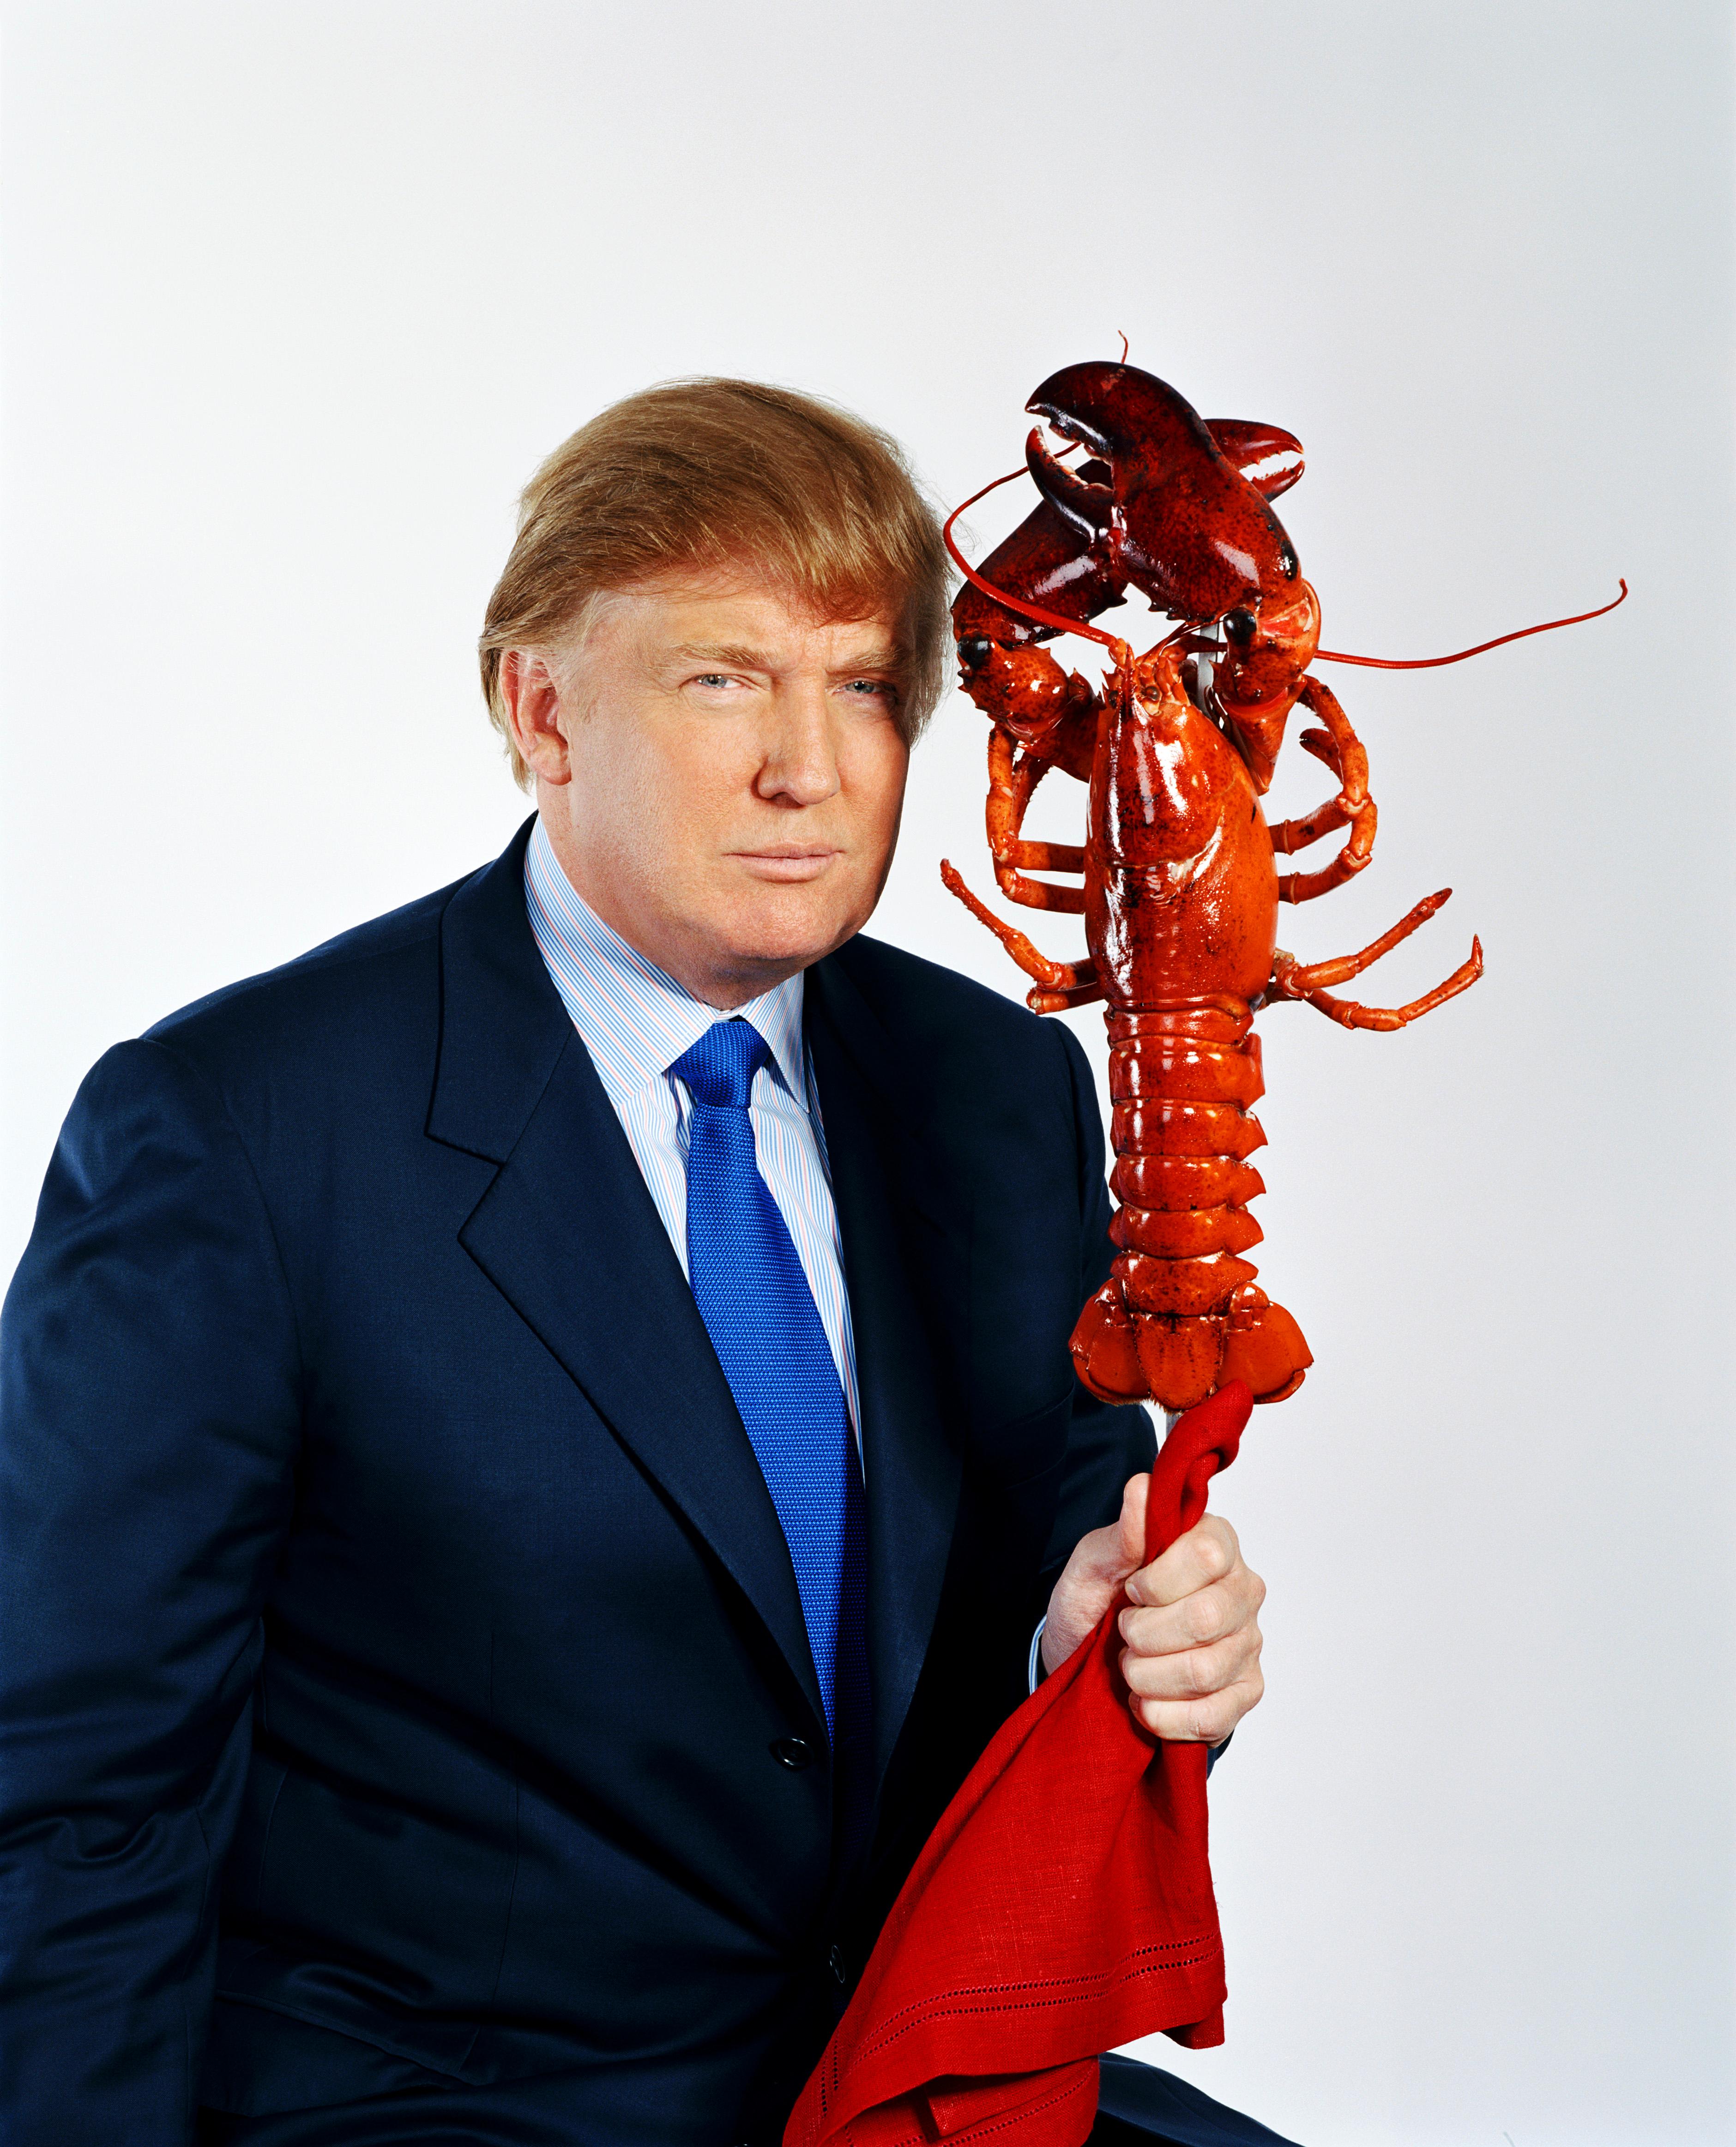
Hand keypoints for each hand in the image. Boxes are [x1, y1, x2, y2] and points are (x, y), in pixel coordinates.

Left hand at [1041, 1474, 1265, 1743]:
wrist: (1089, 1660)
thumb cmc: (1095, 1602)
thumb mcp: (1092, 1564)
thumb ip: (1122, 1533)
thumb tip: (1140, 1489)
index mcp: (1215, 1543)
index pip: (1207, 1555)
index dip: (1156, 1581)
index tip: (1129, 1589)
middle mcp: (1243, 1590)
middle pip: (1208, 1618)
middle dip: (1145, 1633)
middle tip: (1123, 1632)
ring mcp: (1249, 1644)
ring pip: (1206, 1670)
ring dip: (1147, 1675)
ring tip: (1130, 1666)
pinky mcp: (1244, 1692)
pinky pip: (1214, 1717)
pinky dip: (1165, 1716)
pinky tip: (1145, 1702)